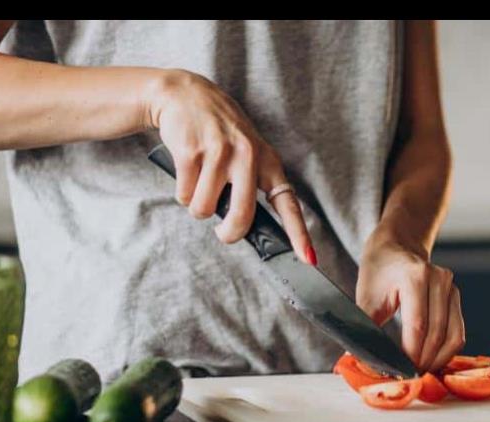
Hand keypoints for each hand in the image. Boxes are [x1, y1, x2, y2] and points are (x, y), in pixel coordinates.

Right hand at [145, 69, 315, 263]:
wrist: (185, 94)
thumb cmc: (220, 133)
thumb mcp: (247, 152)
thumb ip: (251, 185)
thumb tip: (244, 227)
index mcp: (268, 162)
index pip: (287, 204)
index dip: (298, 234)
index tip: (309, 259)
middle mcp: (248, 157)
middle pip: (241, 218)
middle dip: (228, 233)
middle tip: (222, 231)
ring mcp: (219, 153)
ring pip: (204, 210)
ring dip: (197, 205)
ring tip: (200, 181)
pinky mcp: (191, 152)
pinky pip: (184, 195)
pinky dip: (181, 191)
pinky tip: (187, 169)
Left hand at [356, 231, 465, 372]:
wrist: (397, 248)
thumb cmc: (379, 272)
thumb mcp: (366, 297)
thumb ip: (365, 327)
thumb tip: (360, 360)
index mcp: (415, 276)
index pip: (418, 325)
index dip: (410, 354)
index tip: (399, 371)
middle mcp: (439, 280)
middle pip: (437, 333)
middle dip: (423, 360)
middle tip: (407, 376)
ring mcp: (451, 288)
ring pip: (453, 336)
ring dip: (437, 360)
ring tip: (419, 371)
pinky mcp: (456, 298)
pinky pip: (457, 332)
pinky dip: (445, 351)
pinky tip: (430, 360)